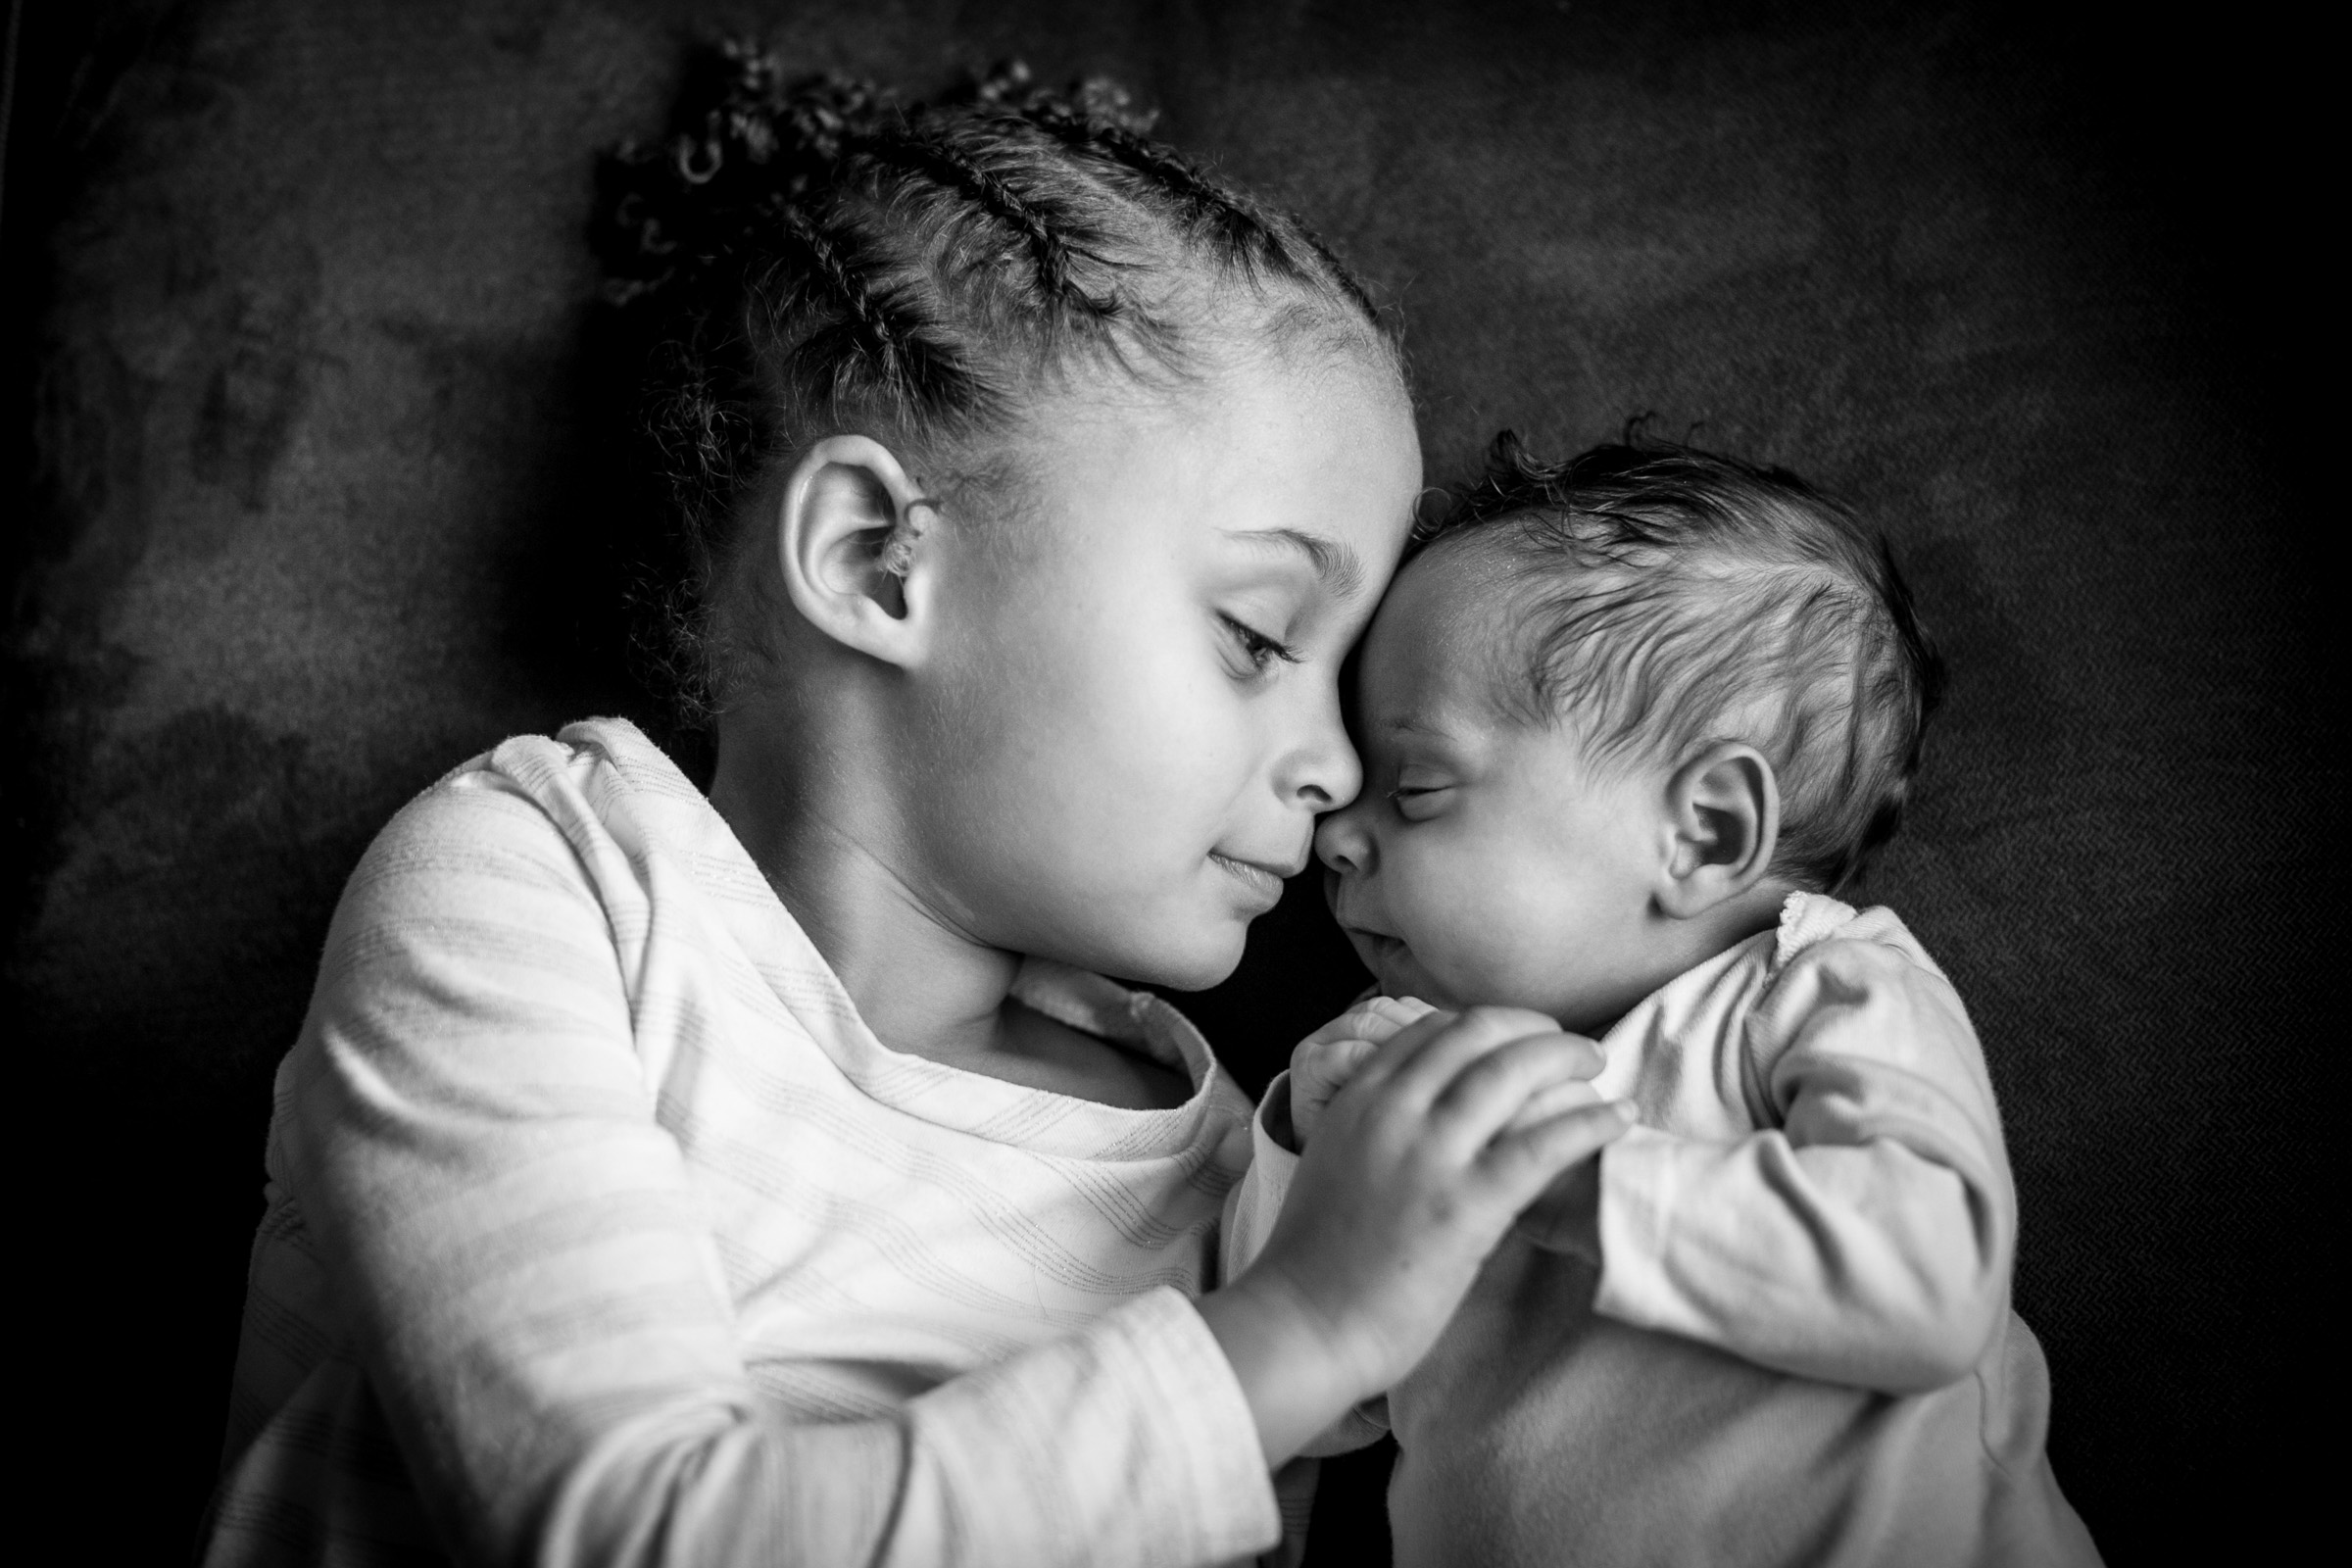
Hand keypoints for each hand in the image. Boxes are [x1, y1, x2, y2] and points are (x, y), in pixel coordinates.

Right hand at [1200, 1006, 1632, 1463]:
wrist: (1304, 1324)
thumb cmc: (1316, 1261)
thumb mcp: (1333, 1161)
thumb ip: (1375, 1128)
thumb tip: (1426, 1118)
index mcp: (1358, 1100)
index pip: (1431, 1029)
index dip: (1487, 1024)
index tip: (1519, 1037)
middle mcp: (1393, 1112)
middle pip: (1478, 1034)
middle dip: (1534, 1029)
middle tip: (1570, 1047)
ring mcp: (1430, 1155)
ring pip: (1513, 1072)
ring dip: (1567, 1059)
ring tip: (1598, 1067)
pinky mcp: (1466, 1205)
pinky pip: (1543, 1144)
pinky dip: (1589, 1123)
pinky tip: (1619, 1120)